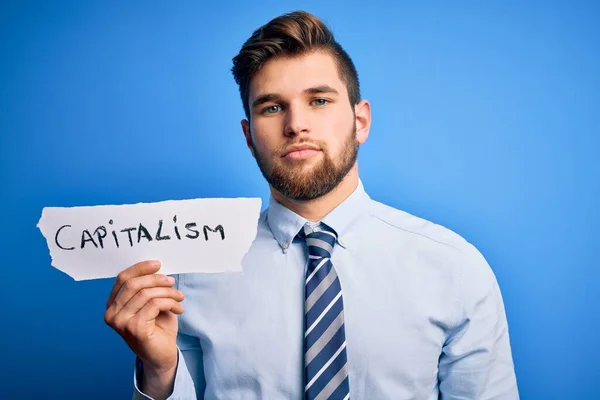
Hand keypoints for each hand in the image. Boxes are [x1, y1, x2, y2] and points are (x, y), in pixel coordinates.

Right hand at [104, 260, 184, 379]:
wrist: (162, 356)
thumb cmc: (157, 328)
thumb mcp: (151, 303)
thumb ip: (147, 287)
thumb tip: (157, 268)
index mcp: (113, 305)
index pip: (122, 279)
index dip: (140, 268)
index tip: (158, 264)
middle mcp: (112, 314)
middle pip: (133, 284)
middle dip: (156, 279)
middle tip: (172, 282)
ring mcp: (121, 323)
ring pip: (146, 294)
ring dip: (168, 292)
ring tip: (179, 297)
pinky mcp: (135, 329)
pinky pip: (154, 305)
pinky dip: (170, 303)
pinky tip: (178, 309)